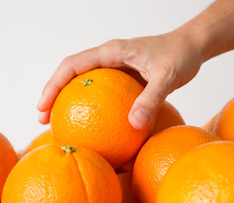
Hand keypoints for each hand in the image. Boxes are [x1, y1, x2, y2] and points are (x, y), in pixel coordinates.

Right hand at [37, 29, 203, 129]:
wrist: (191, 47)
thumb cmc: (180, 55)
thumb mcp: (168, 75)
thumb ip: (151, 98)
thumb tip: (133, 125)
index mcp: (112, 52)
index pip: (72, 65)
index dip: (53, 84)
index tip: (43, 107)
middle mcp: (109, 59)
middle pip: (71, 75)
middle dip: (53, 95)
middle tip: (44, 120)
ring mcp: (115, 69)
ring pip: (84, 83)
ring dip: (69, 101)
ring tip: (61, 124)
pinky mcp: (123, 79)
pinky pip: (101, 92)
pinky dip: (91, 106)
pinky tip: (93, 123)